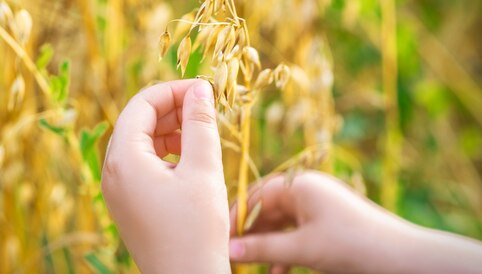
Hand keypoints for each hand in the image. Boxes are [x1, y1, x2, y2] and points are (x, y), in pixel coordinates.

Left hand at [101, 80, 230, 272]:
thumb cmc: (197, 229)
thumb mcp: (203, 170)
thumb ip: (200, 124)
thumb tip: (200, 88)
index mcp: (123, 160)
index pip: (142, 104)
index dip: (174, 90)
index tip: (206, 89)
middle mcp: (111, 172)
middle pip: (137, 121)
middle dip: (172, 109)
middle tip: (206, 108)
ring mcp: (117, 190)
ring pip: (140, 143)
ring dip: (169, 131)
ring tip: (201, 133)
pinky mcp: (127, 203)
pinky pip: (141, 165)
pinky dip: (165, 153)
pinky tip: (189, 158)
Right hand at [229, 171, 481, 273]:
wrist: (404, 258)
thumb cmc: (352, 245)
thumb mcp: (302, 249)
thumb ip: (262, 249)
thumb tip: (228, 251)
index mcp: (299, 185)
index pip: (255, 197)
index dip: (235, 219)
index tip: (220, 239)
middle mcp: (307, 189)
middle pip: (266, 210)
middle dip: (250, 235)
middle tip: (232, 255)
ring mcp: (319, 205)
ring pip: (281, 224)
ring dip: (268, 246)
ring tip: (253, 267)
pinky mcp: (328, 222)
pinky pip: (297, 232)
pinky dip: (287, 250)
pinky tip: (279, 272)